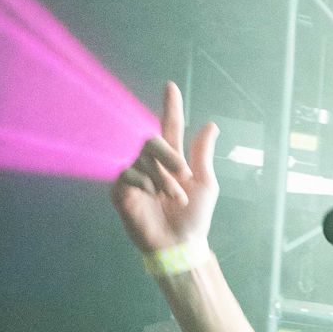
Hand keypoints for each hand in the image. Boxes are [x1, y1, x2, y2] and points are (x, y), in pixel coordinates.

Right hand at [112, 82, 219, 263]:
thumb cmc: (194, 219)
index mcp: (173, 160)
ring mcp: (135, 176)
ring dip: (163, 179)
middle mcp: (152, 164)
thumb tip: (211, 124)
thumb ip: (203, 155)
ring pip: (143, 160)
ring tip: (173, 198)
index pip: (169, 127)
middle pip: (152, 140)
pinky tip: (151, 198)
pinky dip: (144, 184)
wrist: (179, 245)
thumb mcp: (205, 185)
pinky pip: (129, 174)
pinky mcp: (121, 191)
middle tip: (184, 176)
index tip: (170, 86)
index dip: (170, 107)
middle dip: (169, 156)